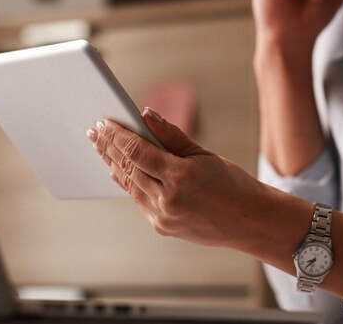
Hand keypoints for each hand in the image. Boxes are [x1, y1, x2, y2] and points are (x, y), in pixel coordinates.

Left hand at [86, 107, 282, 249]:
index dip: (117, 135)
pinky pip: (139, 199)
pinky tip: (116, 169)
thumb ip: (170, 135)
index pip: (138, 151)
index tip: (104, 122)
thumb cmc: (231, 184)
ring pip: (129, 185)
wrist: (249, 221)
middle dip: (108, 147)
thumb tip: (146, 115)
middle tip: (93, 131)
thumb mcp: (203, 154)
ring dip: (112, 164)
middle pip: (128, 168)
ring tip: (100, 146)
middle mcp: (168, 200)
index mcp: (181, 177)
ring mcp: (163, 217)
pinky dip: (127, 182)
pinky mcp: (161, 227)